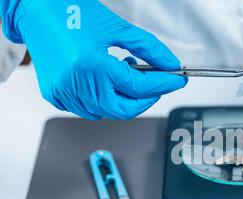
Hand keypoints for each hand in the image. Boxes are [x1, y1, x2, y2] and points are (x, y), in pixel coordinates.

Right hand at [5, 0, 186, 118]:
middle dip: (146, 99)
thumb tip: (170, 64)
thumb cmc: (70, 12)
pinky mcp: (56, 96)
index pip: (139, 86)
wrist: (36, 10)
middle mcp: (78, 84)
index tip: (176, 80)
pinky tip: (105, 81)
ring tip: (124, 72)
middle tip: (156, 84)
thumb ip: (148, 48)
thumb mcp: (117, 28)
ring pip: (108, 112)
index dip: (163, 84)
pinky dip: (104, 101)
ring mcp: (65, 93)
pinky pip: (89, 109)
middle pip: (125, 109)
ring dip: (124, 99)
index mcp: (93, 65)